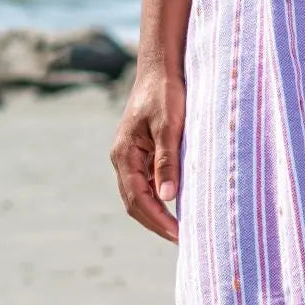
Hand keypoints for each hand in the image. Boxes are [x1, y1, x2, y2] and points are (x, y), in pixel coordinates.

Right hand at [110, 69, 184, 241]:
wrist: (161, 66)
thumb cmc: (165, 92)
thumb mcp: (169, 126)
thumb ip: (167, 160)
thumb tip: (167, 198)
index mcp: (124, 155)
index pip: (137, 199)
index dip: (158, 220)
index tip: (179, 234)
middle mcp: (123, 158)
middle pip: (135, 201)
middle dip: (157, 222)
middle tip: (182, 238)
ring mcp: (131, 155)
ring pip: (141, 192)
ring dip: (158, 211)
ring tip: (182, 226)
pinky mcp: (142, 149)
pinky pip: (148, 179)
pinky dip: (161, 194)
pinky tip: (179, 200)